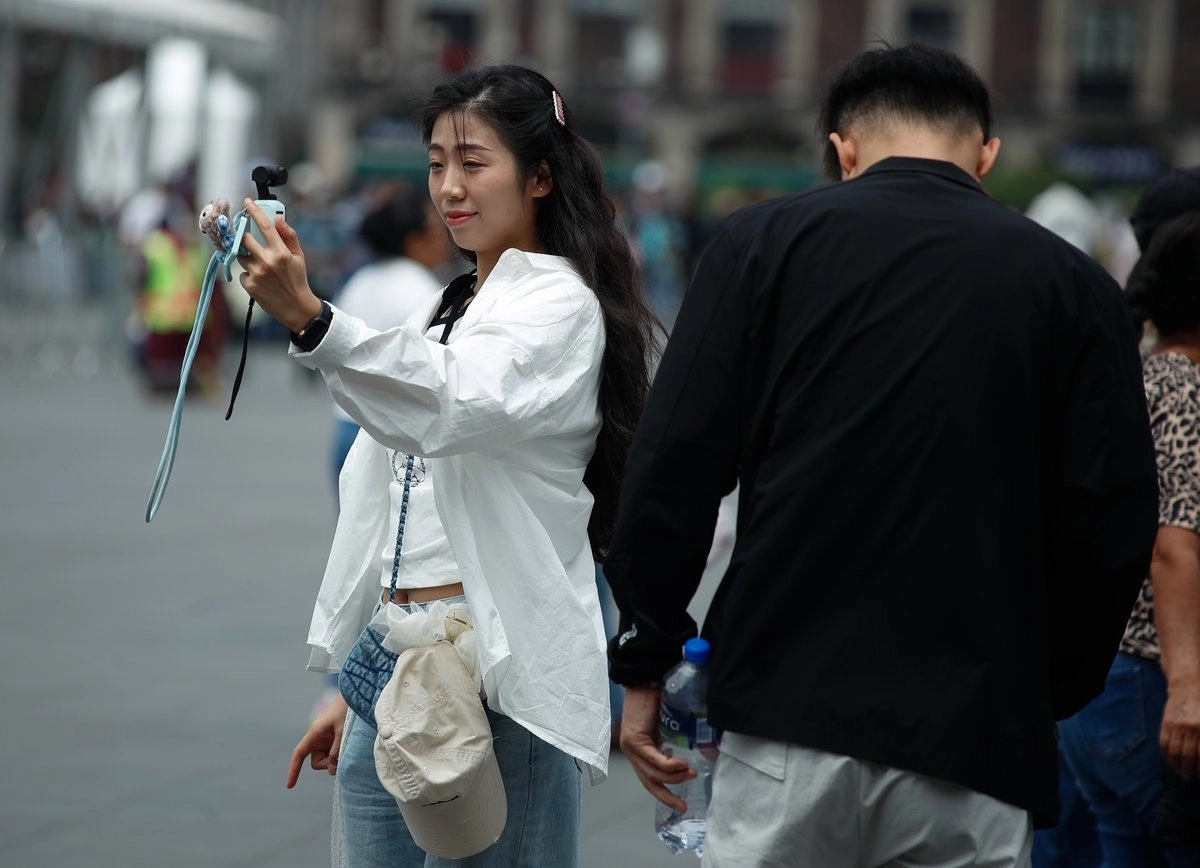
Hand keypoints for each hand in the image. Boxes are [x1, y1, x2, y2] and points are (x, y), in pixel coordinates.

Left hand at [237, 199, 322, 331]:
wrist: (296, 307)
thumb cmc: (297, 280)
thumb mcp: (299, 257)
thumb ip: (289, 236)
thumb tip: (279, 219)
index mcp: (281, 252)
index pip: (264, 226)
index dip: (254, 211)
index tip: (247, 202)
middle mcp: (267, 261)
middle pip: (244, 239)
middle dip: (244, 236)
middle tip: (248, 239)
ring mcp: (256, 273)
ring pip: (241, 256)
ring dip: (247, 257)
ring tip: (260, 266)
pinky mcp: (249, 285)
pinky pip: (242, 272)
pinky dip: (248, 274)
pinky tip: (260, 280)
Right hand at [287, 692, 348, 787]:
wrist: (356, 696)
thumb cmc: (347, 710)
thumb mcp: (343, 731)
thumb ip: (337, 751)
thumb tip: (332, 770)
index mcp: (315, 733)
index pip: (299, 754)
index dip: (294, 770)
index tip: (290, 786)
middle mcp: (318, 738)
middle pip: (317, 761)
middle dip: (329, 763)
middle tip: (343, 753)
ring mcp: (326, 739)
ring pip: (327, 760)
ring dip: (336, 758)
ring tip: (348, 743)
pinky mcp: (333, 739)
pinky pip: (333, 754)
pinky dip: (340, 755)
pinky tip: (349, 745)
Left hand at [619, 685, 696, 813]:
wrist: (647, 679)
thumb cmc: (659, 697)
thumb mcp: (670, 727)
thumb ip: (678, 742)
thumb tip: (703, 754)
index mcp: (642, 751)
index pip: (651, 778)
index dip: (665, 793)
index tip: (680, 804)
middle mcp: (633, 752)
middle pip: (650, 782)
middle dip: (668, 795)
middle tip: (683, 804)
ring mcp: (631, 747)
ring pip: (653, 773)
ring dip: (674, 777)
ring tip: (691, 773)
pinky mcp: (634, 740)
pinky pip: (653, 759)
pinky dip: (669, 765)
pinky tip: (682, 765)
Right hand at [1161, 682, 1199, 779]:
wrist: (1188, 685)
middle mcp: (1191, 728)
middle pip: (1189, 756)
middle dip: (1189, 769)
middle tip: (1190, 777)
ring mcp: (1177, 726)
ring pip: (1175, 751)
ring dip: (1177, 764)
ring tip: (1180, 772)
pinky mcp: (1166, 722)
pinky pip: (1164, 742)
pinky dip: (1166, 753)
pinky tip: (1170, 759)